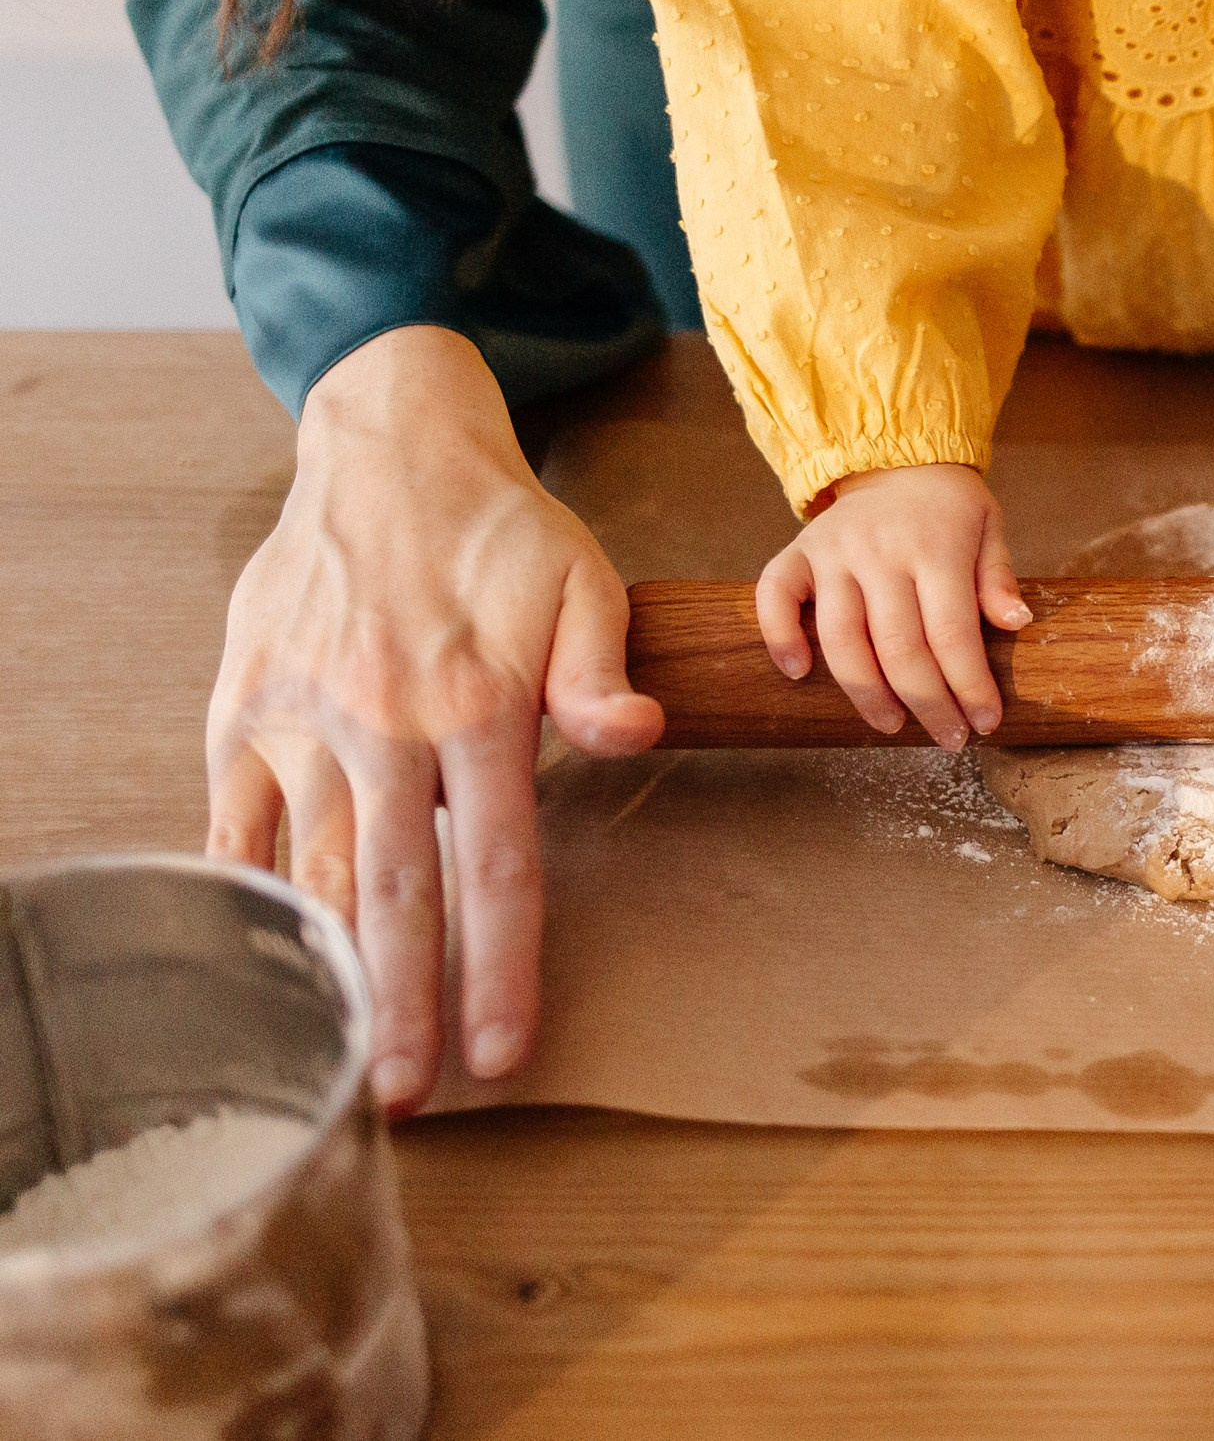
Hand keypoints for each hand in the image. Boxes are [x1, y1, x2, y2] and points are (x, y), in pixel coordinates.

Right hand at [208, 326, 662, 1113]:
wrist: (384, 449)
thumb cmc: (498, 531)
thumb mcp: (582, 583)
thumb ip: (603, 672)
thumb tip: (638, 734)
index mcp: (477, 708)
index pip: (499, 868)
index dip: (502, 969)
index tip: (503, 1053)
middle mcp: (384, 725)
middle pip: (400, 894)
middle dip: (403, 1005)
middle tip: (408, 1100)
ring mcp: (302, 721)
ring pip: (319, 871)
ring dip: (332, 969)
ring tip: (340, 1056)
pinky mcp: (242, 710)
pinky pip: (239, 824)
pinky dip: (248, 894)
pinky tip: (263, 965)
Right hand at [757, 463, 1029, 747]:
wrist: (895, 458)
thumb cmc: (948, 508)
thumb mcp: (989, 528)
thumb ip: (998, 577)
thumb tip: (1017, 622)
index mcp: (935, 547)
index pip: (953, 632)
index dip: (970, 685)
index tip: (986, 722)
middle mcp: (881, 551)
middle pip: (899, 647)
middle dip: (927, 703)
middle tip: (948, 737)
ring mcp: (834, 552)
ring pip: (840, 637)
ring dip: (865, 692)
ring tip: (890, 724)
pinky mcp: (797, 553)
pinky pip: (775, 596)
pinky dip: (780, 636)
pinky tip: (798, 673)